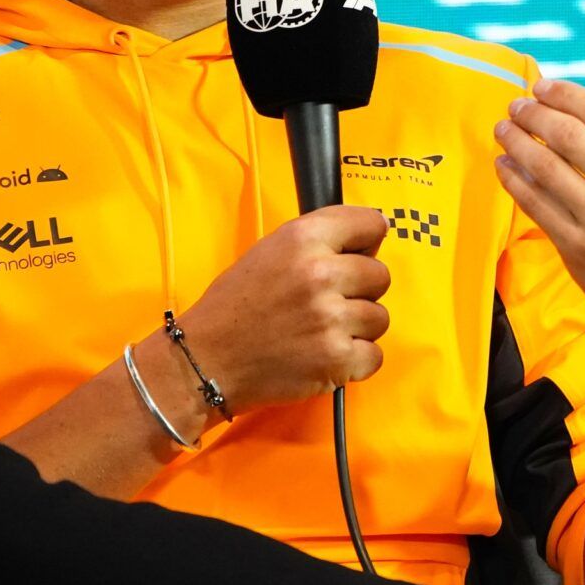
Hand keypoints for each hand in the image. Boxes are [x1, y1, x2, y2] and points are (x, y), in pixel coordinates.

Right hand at [173, 205, 392, 415]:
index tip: (357, 255)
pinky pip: (374, 356)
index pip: (371, 224)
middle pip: (380, 276)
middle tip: (325, 303)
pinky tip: (325, 356)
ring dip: (357, 328)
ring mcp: (330, 319)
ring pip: (379, 318)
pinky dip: (355, 361)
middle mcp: (320, 274)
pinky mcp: (336, 359)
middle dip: (360, 291)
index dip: (367, 242)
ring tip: (319, 332)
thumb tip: (377, 231)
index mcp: (304, 239)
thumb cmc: (236, 304)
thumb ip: (321, 238)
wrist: (204, 360)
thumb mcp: (271, 250)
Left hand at [493, 63, 584, 354]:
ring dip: (518, 142)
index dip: (569, 95)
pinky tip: (504, 165)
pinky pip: (537, 206)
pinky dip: (515, 181)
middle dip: (536, 113)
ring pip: (547, 169)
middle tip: (518, 103)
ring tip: (504, 127)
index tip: (546, 86)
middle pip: (571, 137)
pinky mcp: (580, 251)